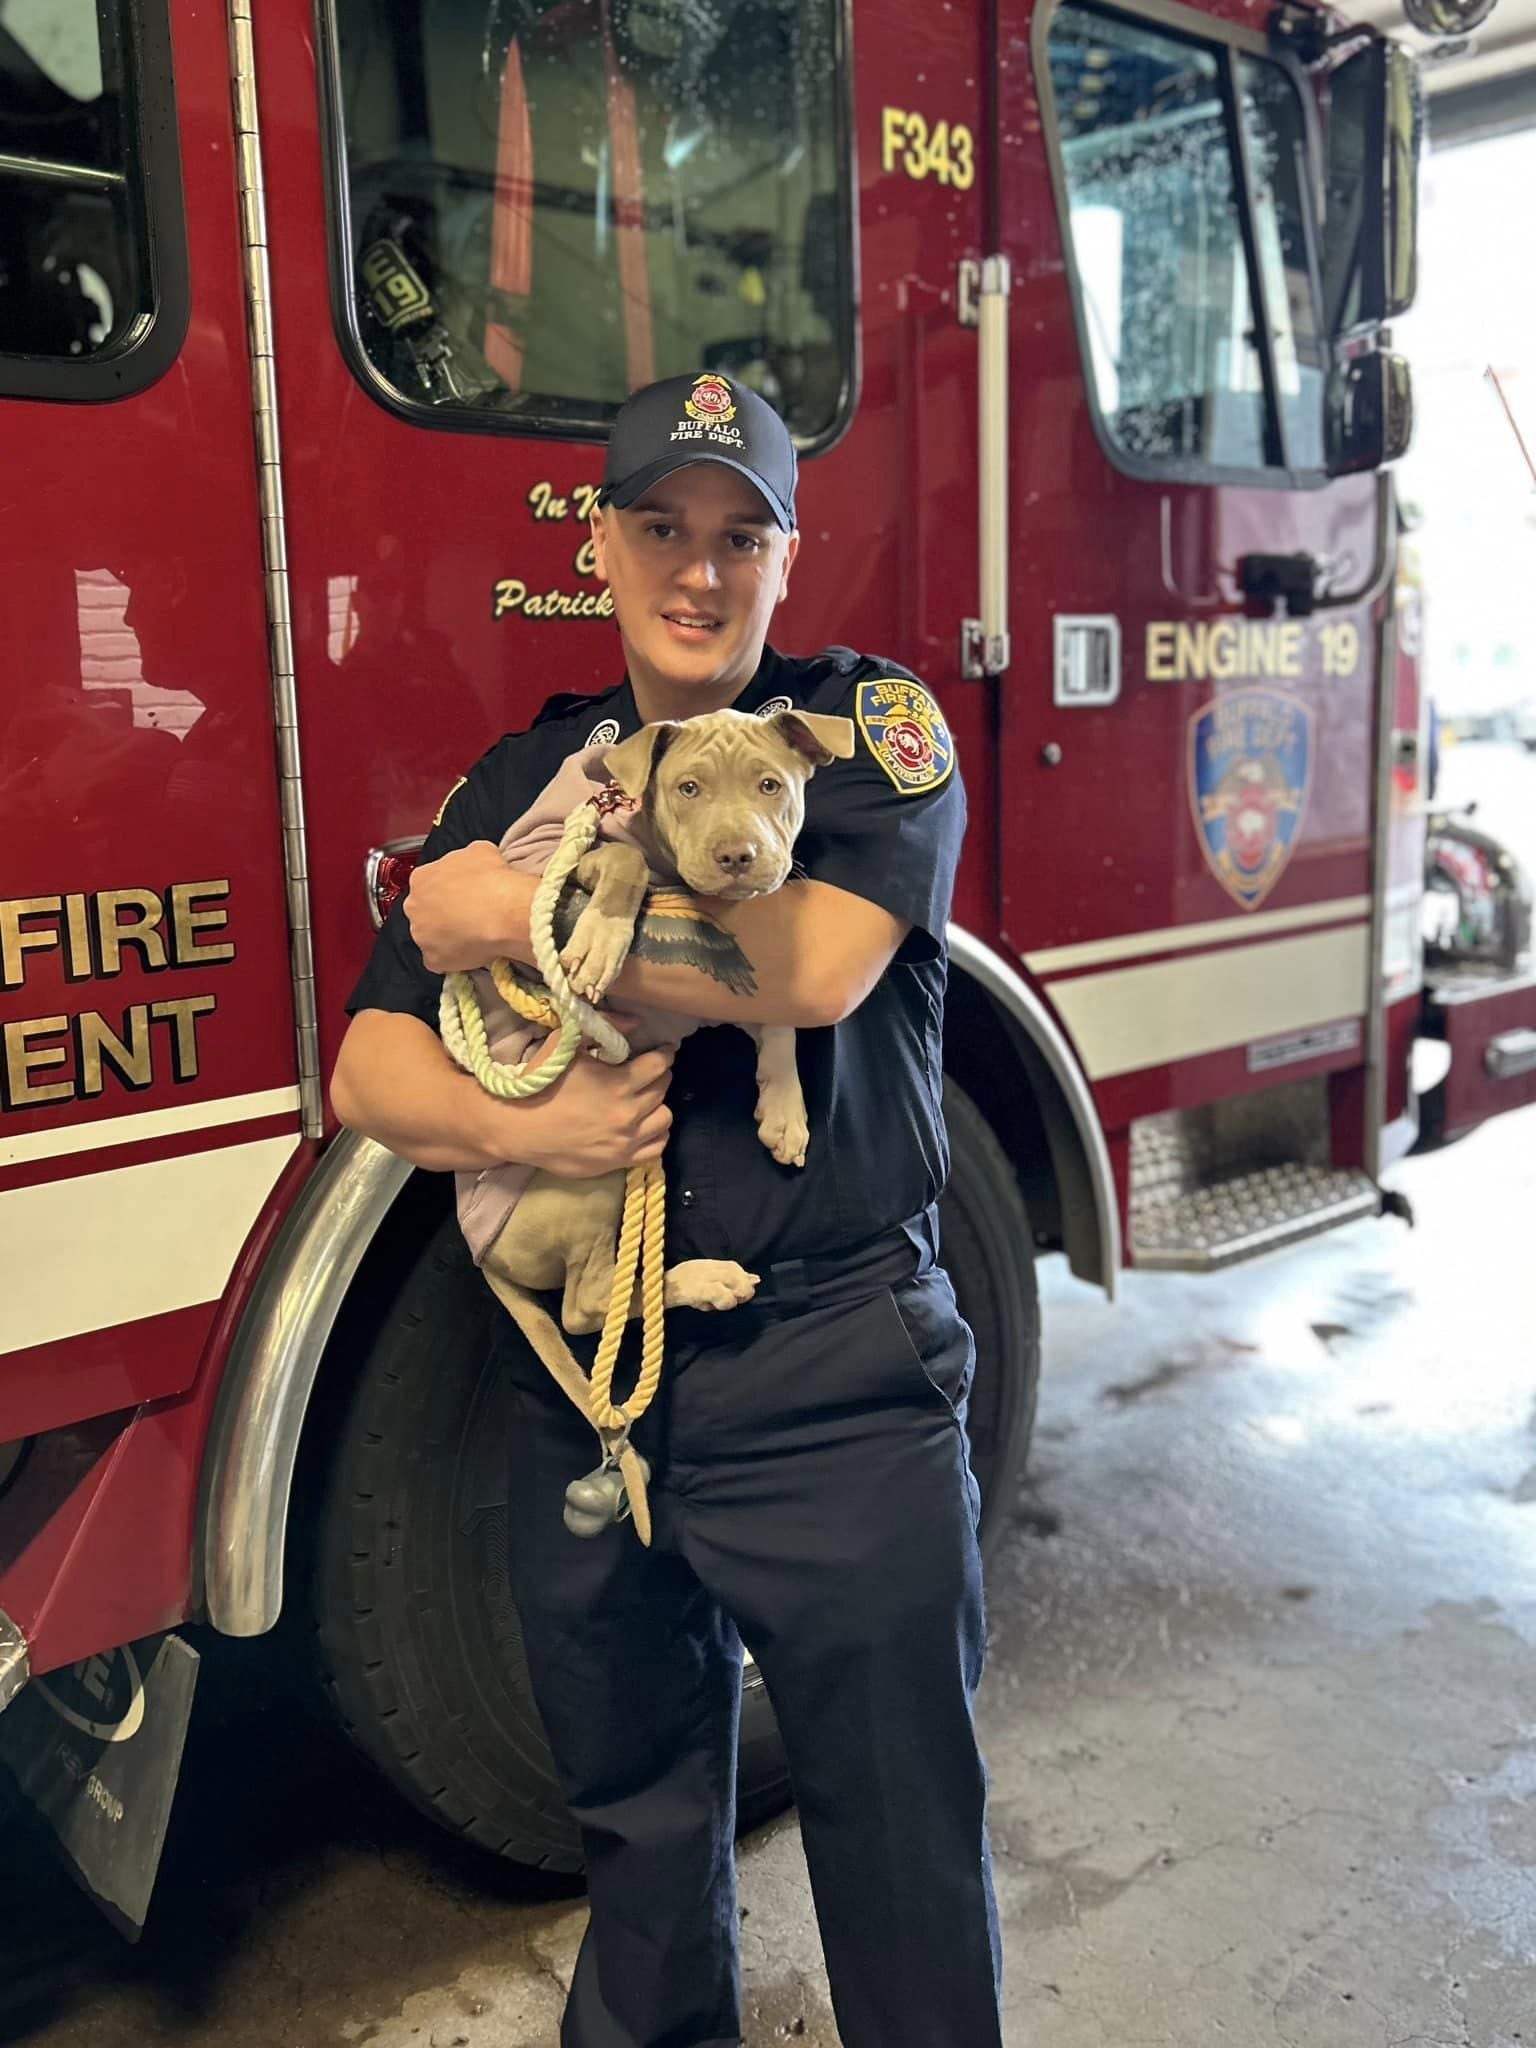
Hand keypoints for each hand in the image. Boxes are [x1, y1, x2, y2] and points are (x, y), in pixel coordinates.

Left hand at [405, 842, 527, 972]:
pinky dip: (453, 959)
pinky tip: (472, 952)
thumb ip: (465, 859)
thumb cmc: (492, 879)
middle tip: (467, 916)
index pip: (427, 884)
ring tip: (473, 936)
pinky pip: (440, 961)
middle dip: (441, 915)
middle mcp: (413, 906)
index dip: (446, 891)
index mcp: (421, 878)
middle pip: (424, 912)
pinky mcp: (432, 960)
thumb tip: (472, 866)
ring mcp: (420, 936)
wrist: (504, 911)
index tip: (462, 895)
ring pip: (430, 938)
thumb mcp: (481, 851)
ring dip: (446, 938)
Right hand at [495, 1036, 675, 1177]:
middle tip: (649, 1071)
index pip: (659, 1065)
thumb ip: (604, 1027)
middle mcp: (628, 1114)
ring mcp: (625, 1141)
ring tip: (645, 1099)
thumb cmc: (539, 1083)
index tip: (663, 1050)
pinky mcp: (617, 1161)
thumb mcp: (565, 1043)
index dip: (664, 1053)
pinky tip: (644, 1126)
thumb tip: (636, 1022)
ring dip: (659, 1105)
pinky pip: (656, 1149)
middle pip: (662, 1090)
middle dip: (660, 1076)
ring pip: (664, 1119)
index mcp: (618, 1084)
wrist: (516, 1127)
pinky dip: (656, 1135)